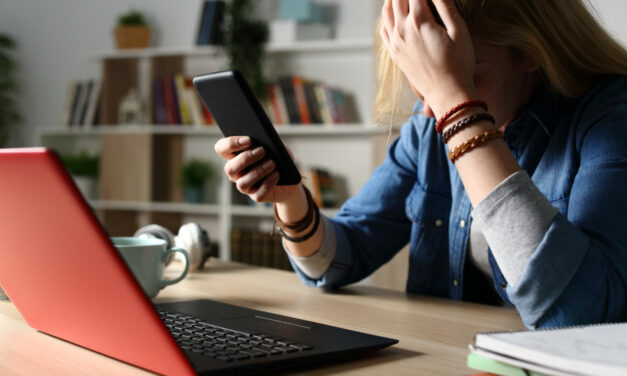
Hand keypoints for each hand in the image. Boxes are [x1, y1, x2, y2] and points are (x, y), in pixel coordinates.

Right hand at [214, 136, 301, 202]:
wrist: (290, 179)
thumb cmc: (279, 159)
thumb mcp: (275, 147)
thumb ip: (269, 142)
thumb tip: (266, 142)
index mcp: (234, 156)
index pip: (221, 148)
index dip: (231, 144)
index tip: (248, 139)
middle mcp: (236, 173)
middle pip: (230, 168)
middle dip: (246, 158)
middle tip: (262, 150)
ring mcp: (245, 186)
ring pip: (243, 183)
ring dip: (258, 172)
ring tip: (272, 163)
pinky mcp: (256, 196)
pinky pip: (258, 194)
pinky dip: (268, 183)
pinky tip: (276, 174)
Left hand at [379, 0, 476, 117]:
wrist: (447, 94)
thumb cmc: (459, 64)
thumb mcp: (459, 31)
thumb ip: (446, 5)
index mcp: (419, 22)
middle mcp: (402, 30)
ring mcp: (396, 43)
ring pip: (387, 11)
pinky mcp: (394, 54)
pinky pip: (384, 29)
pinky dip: (387, 16)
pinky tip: (394, 13)